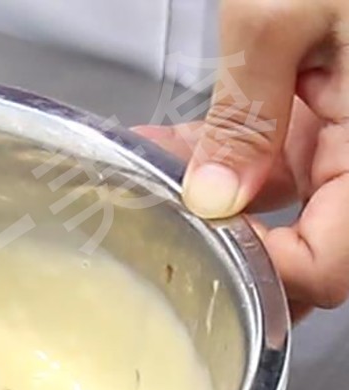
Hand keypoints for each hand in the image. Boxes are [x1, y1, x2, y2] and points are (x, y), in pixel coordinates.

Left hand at [136, 0, 348, 319]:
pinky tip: (177, 142)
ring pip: (292, 197)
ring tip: (146, 169)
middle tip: (158, 225)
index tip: (196, 259)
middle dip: (227, 235)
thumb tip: (215, 196)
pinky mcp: (343, 104)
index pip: (332, 264)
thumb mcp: (282, 10)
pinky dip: (234, 150)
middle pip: (314, 241)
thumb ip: (247, 115)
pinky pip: (292, 151)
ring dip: (215, 191)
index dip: (266, 278)